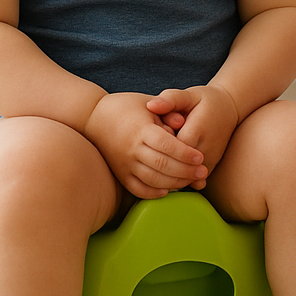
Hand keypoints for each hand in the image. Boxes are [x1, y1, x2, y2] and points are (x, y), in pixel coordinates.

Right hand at [85, 92, 207, 198]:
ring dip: (175, 184)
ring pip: (153, 180)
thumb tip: (183, 123)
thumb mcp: (149, 103)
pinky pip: (138, 189)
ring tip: (191, 181)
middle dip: (186, 171)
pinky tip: (168, 190)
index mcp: (141, 130)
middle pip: (163, 165)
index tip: (200, 157)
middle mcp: (132, 149)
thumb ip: (168, 112)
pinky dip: (154, 193)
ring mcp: (124, 164)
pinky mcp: (120, 174)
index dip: (185, 153)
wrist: (92, 117)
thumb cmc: (127, 106)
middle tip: (203, 172)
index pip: (167, 145)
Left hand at [145, 85, 238, 188]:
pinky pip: (192, 179)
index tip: (148, 139)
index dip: (157, 146)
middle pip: (177, 163)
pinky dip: (178, 178)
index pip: (172, 146)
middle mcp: (206, 147)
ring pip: (184, 175)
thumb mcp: (188, 95)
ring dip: (168, 173)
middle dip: (160, 161)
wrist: (230, 109)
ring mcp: (210, 159)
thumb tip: (150, 106)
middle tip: (146, 156)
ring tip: (154, 165)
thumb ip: (170, 99)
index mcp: (198, 128)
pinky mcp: (211, 167)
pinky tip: (166, 173)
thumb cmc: (204, 101)